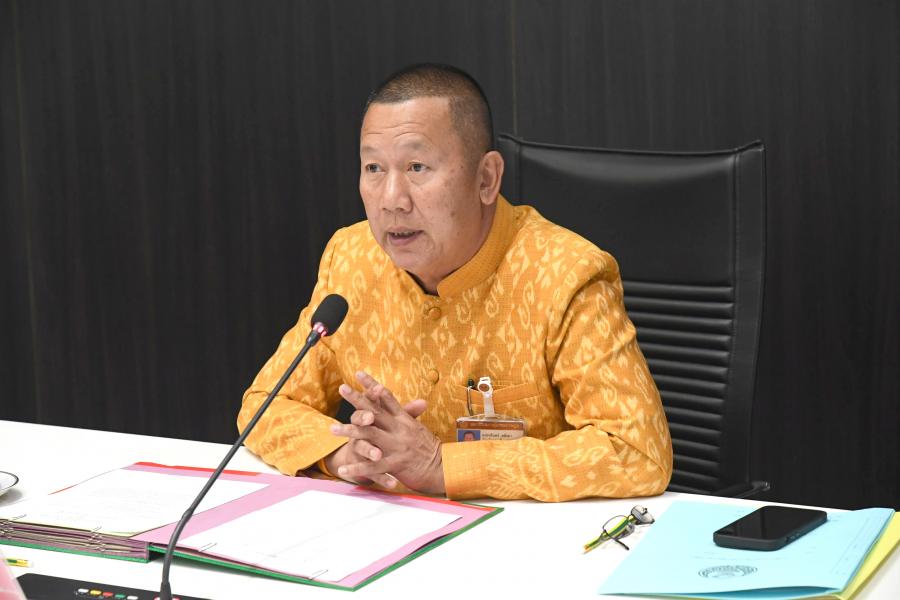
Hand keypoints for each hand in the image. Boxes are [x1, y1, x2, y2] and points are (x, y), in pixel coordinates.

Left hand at [329, 372, 444, 493]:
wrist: (443, 468)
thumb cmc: (428, 448)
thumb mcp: (418, 428)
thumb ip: (409, 414)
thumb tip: (407, 400)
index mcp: (404, 419)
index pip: (386, 397)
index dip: (372, 385)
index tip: (358, 373)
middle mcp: (399, 429)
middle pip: (375, 411)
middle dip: (357, 399)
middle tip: (341, 388)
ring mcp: (397, 446)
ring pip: (369, 435)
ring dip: (349, 432)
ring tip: (331, 429)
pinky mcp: (396, 464)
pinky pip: (373, 466)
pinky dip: (358, 468)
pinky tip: (344, 470)